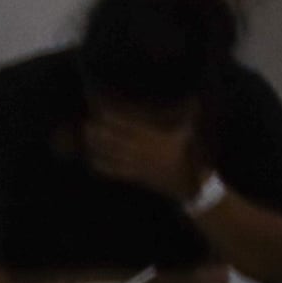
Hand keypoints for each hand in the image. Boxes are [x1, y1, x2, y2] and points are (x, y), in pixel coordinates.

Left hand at [80, 109, 200, 196]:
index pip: (129, 124)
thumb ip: (189, 113)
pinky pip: (115, 171)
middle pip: (115, 139)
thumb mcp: (190, 132)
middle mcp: (142, 150)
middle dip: (100, 131)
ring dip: (97, 145)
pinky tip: (92, 160)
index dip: (114, 117)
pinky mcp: (135, 176)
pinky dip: (102, 166)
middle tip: (87, 122)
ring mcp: (137, 164)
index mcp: (154, 137)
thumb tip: (195, 98)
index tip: (102, 109)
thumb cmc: (191, 155)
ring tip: (86, 136)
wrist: (190, 185)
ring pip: (112, 154)